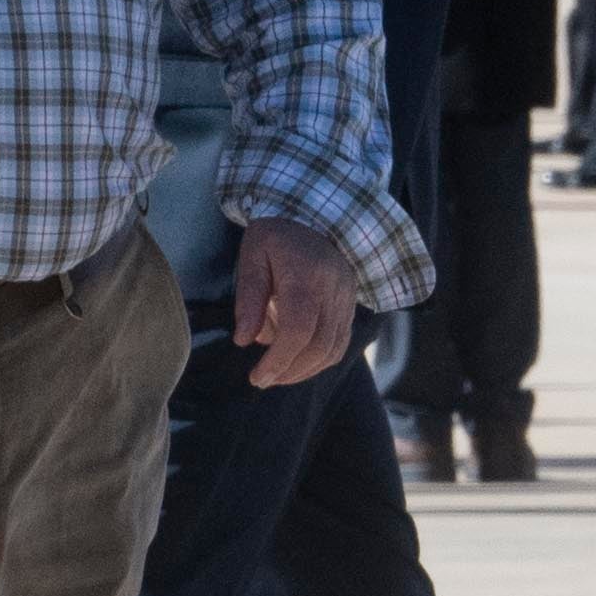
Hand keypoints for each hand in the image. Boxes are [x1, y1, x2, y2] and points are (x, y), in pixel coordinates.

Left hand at [227, 218, 363, 389]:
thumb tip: (244, 340)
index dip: (278, 360)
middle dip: (290, 371)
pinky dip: (320, 360)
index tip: (257, 376)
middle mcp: (333, 291)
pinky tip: (298, 363)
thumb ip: (250, 298)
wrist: (317, 215)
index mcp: (306, 276)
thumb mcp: (253, 257)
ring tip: (278, 375)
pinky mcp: (350, 306)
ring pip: (334, 349)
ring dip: (306, 370)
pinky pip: (341, 342)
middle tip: (263, 380)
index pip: (298, 329)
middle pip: (319, 346)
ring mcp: (346, 299)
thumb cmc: (277, 235)